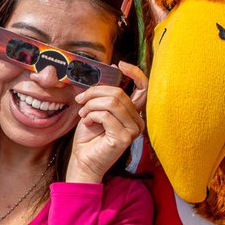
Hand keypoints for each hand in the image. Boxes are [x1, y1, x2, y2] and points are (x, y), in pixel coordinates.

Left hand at [65, 62, 147, 182]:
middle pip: (119, 93)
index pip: (143, 88)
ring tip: (83, 114)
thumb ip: (106, 93)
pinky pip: (105, 116)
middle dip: (95, 93)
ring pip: (112, 103)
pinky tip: (87, 123)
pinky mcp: (124, 138)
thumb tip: (111, 68)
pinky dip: (91, 115)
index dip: (134, 73)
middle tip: (80, 100)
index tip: (119, 65)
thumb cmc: (89, 136)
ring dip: (91, 105)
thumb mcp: (97, 108)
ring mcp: (133, 131)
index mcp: (133, 113)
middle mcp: (138, 121)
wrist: (82, 160)